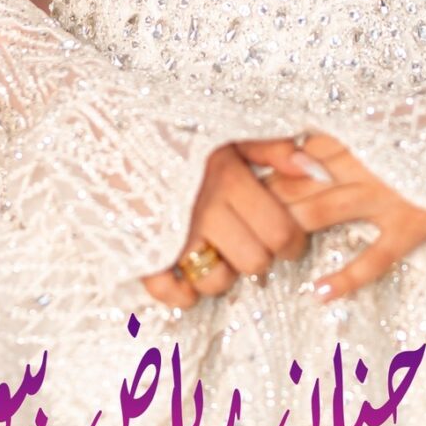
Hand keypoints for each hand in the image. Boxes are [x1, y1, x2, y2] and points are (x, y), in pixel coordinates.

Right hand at [140, 141, 309, 310]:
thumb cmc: (176, 132)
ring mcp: (172, 236)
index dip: (293, 243)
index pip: (280, 233)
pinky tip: (186, 274)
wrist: (109, 131)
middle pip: (255, 263)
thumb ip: (273, 149)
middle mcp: (204, 211)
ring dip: (222, 274)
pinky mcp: (142, 253)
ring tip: (217, 251)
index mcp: (229, 180)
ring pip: (217, 282)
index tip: (288, 239)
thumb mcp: (228, 131)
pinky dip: (182, 293)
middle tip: (250, 240)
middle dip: (260, 257)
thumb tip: (316, 170)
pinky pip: (171, 294)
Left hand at [240, 132, 425, 302]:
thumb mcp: (388, 115)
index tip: (232, 181)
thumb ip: (349, 130)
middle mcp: (362, 162)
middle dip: (260, 204)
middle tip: (226, 224)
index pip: (293, 150)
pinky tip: (318, 294)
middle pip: (296, 182)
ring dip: (285, 231)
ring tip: (257, 254)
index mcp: (355, 133)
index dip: (261, 167)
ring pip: (320, 213)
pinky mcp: (411, 224)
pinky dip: (345, 277)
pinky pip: (373, 257)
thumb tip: (306, 142)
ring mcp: (385, 195)